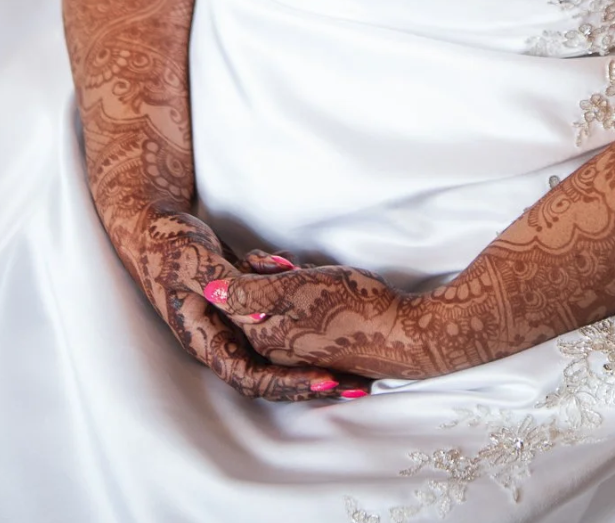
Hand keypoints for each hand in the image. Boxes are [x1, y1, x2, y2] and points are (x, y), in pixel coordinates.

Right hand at [128, 211, 348, 402]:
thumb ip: (224, 284)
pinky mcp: (239, 295)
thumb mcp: (194, 261)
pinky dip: (292, 294)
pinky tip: (307, 269)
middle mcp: (221, 333)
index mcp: (205, 337)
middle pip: (271, 369)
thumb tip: (255, 309)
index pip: (250, 377)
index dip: (288, 384)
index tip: (325, 381)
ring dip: (310, 343)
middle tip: (355, 382)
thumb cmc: (165, 245)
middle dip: (311, 377)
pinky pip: (272, 305)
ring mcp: (232, 315)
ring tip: (352, 351)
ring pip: (276, 340)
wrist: (148, 224)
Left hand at [204, 258, 444, 383]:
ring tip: (316, 276)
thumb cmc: (351, 306)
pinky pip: (299, 315)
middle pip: (257, 300)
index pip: (235, 295)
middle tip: (294, 266)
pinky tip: (328, 288)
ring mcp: (297, 352)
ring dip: (293, 284)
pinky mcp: (318, 348)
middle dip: (274, 276)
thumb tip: (209, 291)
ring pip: (279, 304)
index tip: (276, 261)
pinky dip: (308, 296)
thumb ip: (251, 291)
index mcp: (263, 337)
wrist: (404, 336)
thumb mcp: (296, 288)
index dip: (254, 268)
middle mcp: (274, 351)